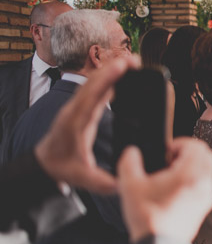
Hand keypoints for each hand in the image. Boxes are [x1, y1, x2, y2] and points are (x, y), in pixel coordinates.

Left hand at [34, 55, 138, 193]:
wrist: (44, 164)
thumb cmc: (63, 168)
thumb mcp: (83, 179)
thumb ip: (103, 182)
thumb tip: (125, 183)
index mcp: (76, 123)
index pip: (92, 96)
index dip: (107, 79)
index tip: (122, 66)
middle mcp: (74, 111)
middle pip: (93, 83)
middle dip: (112, 69)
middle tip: (134, 59)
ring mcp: (75, 107)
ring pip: (92, 82)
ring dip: (110, 71)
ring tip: (131, 63)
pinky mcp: (79, 108)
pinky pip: (93, 89)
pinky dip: (106, 79)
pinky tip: (119, 75)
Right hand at [117, 137, 211, 242]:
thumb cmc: (148, 217)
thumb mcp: (130, 185)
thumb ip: (130, 162)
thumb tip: (133, 152)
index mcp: (190, 174)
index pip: (197, 146)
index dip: (181, 143)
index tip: (167, 150)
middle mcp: (203, 184)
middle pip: (207, 155)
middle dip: (190, 152)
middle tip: (171, 158)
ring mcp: (206, 196)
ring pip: (208, 170)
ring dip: (193, 165)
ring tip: (171, 174)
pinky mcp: (204, 207)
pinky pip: (205, 184)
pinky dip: (195, 179)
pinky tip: (174, 188)